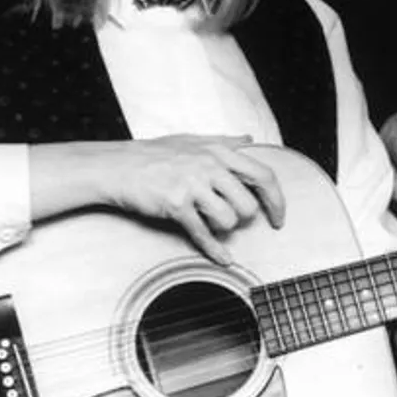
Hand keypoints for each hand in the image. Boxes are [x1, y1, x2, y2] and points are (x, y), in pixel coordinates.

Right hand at [103, 135, 285, 265]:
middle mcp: (209, 166)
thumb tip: (248, 138)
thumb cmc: (154, 154)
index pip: (263, 176)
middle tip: (234, 221)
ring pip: (229, 220)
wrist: (118, 166)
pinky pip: (204, 233)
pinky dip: (215, 250)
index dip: (277, 201)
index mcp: (218, 151)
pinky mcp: (176, 205)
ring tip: (210, 222)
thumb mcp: (192, 140)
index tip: (278, 217)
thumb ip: (223, 141)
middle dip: (244, 219)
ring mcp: (193, 185)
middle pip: (248, 205)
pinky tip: (221, 257)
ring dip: (224, 229)